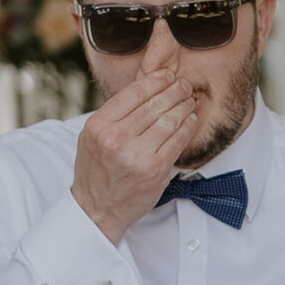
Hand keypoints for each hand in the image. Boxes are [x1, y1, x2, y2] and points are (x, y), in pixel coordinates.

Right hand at [70, 67, 202, 242]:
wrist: (97, 208)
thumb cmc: (96, 170)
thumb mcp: (93, 136)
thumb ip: (114, 114)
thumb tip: (146, 88)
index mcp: (99, 125)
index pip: (134, 93)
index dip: (156, 80)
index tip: (167, 75)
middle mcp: (116, 139)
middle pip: (154, 104)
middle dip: (175, 90)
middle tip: (185, 85)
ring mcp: (137, 155)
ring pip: (169, 120)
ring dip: (184, 106)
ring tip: (190, 100)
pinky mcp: (155, 170)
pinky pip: (178, 141)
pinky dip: (187, 127)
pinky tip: (191, 120)